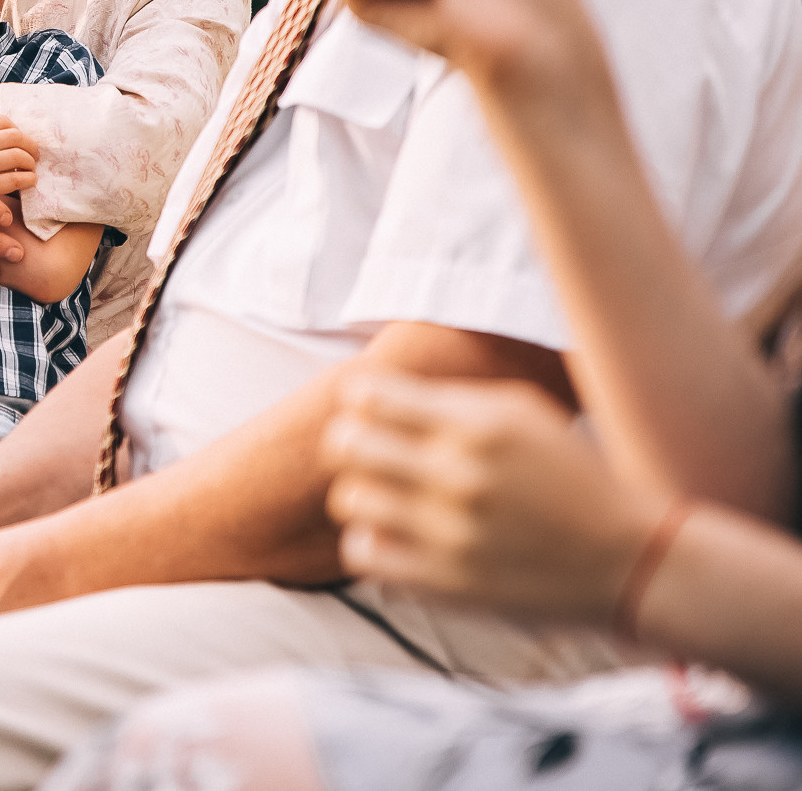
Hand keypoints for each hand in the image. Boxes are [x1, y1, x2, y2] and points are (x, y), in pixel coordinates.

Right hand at [0, 96, 36, 198]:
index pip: (3, 121)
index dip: (18, 129)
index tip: (21, 139)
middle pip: (14, 137)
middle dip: (30, 145)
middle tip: (34, 154)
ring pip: (18, 156)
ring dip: (31, 162)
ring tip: (30, 167)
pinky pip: (15, 180)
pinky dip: (28, 179)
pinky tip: (28, 180)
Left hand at [323, 370, 666, 621]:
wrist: (632, 560)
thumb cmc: (570, 476)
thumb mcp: (522, 413)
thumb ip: (446, 399)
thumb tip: (367, 394)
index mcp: (479, 425)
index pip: (367, 396)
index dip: (363, 401)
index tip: (377, 413)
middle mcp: (461, 476)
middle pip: (345, 445)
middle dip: (353, 444)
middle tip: (376, 454)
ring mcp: (451, 534)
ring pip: (350, 500)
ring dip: (366, 496)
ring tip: (393, 498)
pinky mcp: (447, 584)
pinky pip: (364, 553)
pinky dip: (373, 542)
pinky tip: (400, 536)